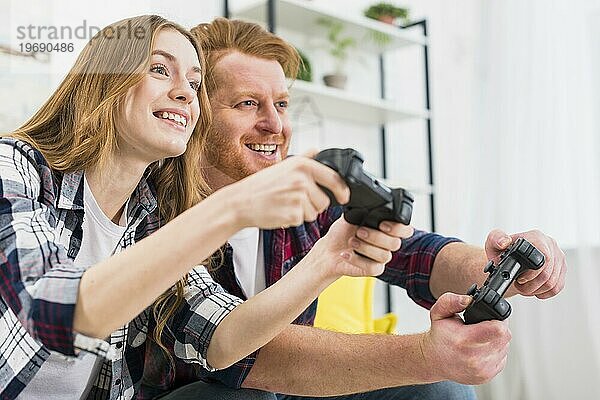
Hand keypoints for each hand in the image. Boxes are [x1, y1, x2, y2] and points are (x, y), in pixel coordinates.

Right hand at [225, 155, 349, 229]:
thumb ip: (304, 159)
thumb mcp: (283, 166)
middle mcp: (302, 179)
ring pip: (315, 212)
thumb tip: (317, 150)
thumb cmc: (260, 186)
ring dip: (304, 213)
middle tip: (295, 201)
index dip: (342, 190)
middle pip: (325, 200)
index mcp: (302, 165)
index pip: (334, 178)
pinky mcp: (293, 213)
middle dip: (314, 204)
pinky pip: (302, 220)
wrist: (240, 202)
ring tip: (286, 204)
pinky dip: (293, 219)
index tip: (344, 197)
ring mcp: (298, 196)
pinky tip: (281, 211)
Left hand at [305, 218, 410, 279]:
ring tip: (351, 242)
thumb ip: (363, 211)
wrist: (329, 250)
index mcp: (386, 228)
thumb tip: (367, 203)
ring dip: (366, 247)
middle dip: (376, 236)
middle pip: (395, 243)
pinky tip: (346, 254)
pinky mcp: (373, 269)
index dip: (398, 228)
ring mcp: (381, 257)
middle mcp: (387, 243)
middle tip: (359, 231)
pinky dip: (358, 260)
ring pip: (385, 255)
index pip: (405, 229)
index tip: (382, 224)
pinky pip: (373, 267)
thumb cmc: (341, 233)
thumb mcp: (351, 216)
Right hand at [421, 293, 510, 384]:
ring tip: (482, 337)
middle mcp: (474, 358)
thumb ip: (451, 301)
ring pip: (505, 348)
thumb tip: (468, 300)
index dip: (499, 320)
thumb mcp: (439, 313)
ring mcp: (481, 370)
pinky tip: (482, 348)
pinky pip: (502, 359)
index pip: (499, 330)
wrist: (433, 360)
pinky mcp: (486, 377)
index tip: (491, 318)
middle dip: (498, 328)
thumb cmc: (439, 336)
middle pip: (505, 337)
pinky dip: (495, 352)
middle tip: (486, 326)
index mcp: (463, 340)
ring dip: (497, 341)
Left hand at [485, 229, 566, 298]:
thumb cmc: (502, 251)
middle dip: (531, 285)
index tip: (519, 278)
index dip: (532, 273)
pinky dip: (545, 293)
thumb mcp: (493, 243)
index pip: (544, 257)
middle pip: (548, 273)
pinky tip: (534, 289)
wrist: (510, 258)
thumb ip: (496, 239)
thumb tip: (504, 242)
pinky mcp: (561, 269)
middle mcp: (550, 245)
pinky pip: (558, 287)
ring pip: (553, 283)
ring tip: (524, 287)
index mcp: (536, 237)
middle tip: (519, 285)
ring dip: (536, 290)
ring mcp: (558, 257)